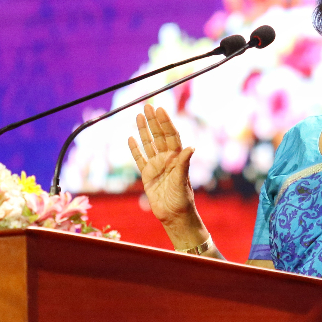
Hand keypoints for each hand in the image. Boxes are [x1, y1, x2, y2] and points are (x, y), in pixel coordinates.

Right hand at [128, 104, 194, 223]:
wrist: (174, 215)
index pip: (171, 136)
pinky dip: (135, 149)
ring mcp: (156, 166)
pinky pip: (140, 159)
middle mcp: (167, 159)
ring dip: (143, 130)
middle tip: (147, 105)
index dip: (166, 123)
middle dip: (153, 121)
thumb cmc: (182, 199)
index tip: (160, 110)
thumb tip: (191, 147)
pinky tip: (130, 138)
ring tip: (138, 116)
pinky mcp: (147, 175)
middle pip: (159, 136)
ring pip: (148, 144)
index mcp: (177, 158)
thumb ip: (184, 164)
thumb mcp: (182, 181)